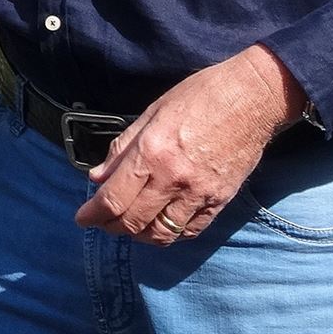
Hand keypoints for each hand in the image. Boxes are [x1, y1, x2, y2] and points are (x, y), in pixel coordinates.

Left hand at [75, 44, 305, 244]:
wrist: (250, 99)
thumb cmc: (198, 97)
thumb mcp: (150, 114)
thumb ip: (121, 149)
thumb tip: (97, 176)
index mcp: (150, 153)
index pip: (113, 198)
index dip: (93, 215)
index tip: (82, 218)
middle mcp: (173, 179)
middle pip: (133, 222)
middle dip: (111, 227)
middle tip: (101, 223)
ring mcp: (199, 194)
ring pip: (162, 234)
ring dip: (139, 236)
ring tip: (128, 227)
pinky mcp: (220, 201)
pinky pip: (191, 231)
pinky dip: (171, 235)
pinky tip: (160, 226)